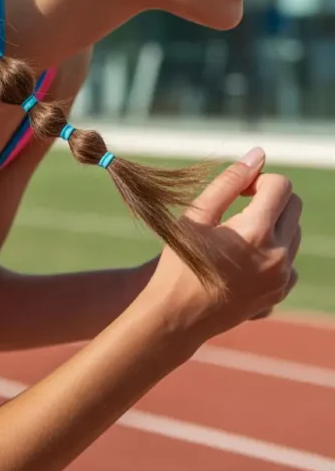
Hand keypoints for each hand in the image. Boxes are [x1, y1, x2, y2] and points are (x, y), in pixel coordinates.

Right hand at [146, 148, 301, 341]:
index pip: (281, 185)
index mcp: (256, 233)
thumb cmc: (179, 261)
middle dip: (270, 199)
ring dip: (273, 225)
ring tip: (237, 236)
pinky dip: (274, 252)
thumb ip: (230, 181)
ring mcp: (282, 279)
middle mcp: (277, 257)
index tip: (238, 193)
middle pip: (293, 206)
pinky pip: (290, 261)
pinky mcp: (280, 293)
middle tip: (238, 209)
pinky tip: (244, 259)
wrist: (176, 316)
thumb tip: (258, 155)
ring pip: (294, 233)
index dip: (258, 180)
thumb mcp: (197, 215)